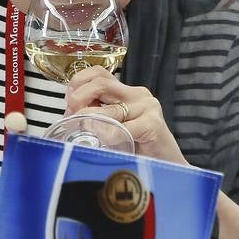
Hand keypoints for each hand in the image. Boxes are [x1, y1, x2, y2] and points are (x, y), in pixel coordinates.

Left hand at [66, 66, 187, 164]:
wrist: (169, 166)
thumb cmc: (139, 148)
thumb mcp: (115, 127)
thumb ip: (97, 117)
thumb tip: (69, 115)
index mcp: (126, 92)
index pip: (98, 73)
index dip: (79, 82)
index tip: (69, 101)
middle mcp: (137, 95)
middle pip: (101, 82)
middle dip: (80, 97)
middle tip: (72, 115)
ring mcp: (147, 108)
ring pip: (110, 108)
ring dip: (90, 119)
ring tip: (82, 130)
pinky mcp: (154, 125)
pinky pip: (124, 128)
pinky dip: (108, 135)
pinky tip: (102, 142)